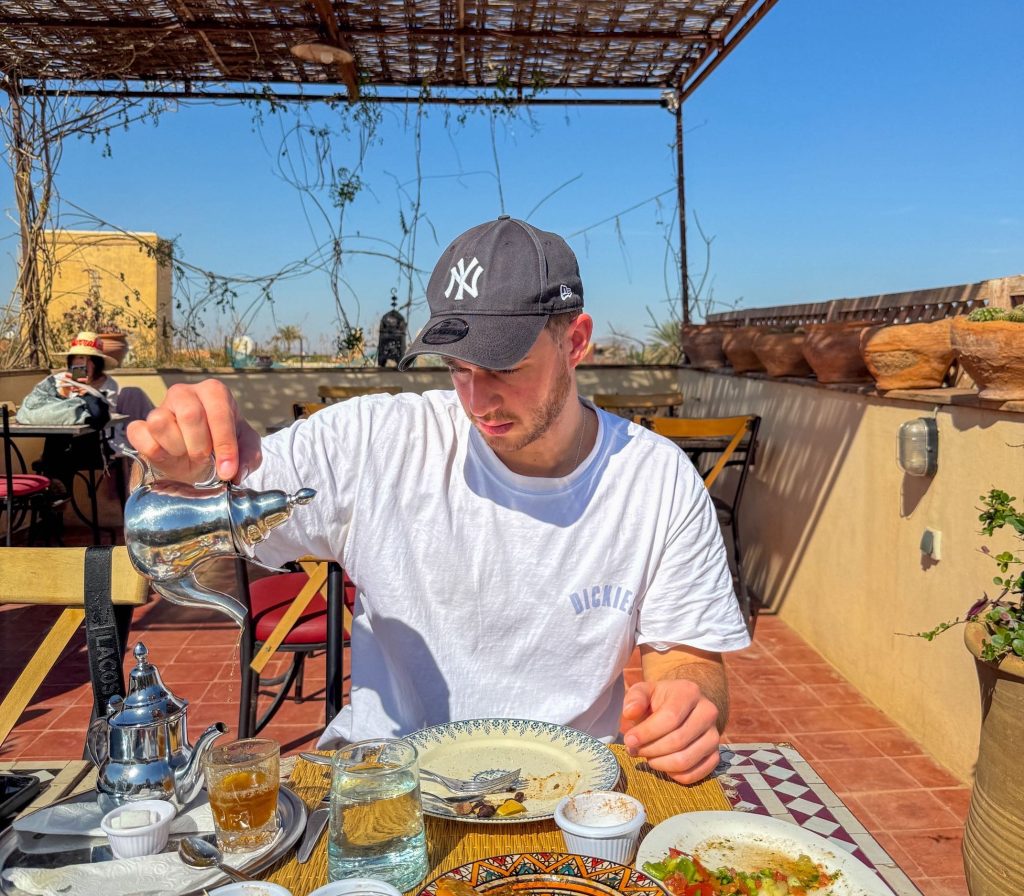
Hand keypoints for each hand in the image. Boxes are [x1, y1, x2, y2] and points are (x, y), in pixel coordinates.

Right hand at [126, 380, 261, 482]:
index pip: (219, 411)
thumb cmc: (223, 448)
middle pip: (190, 414)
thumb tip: (236, 472)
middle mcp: (184, 393)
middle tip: (205, 459)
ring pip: (161, 422)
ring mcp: (160, 408)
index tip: (227, 470)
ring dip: (177, 448)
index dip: (224, 443)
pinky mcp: (140, 426)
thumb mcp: (247, 451)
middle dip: (200, 446)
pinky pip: (139, 433)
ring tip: (186, 454)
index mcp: (214, 393)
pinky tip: (167, 456)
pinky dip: (154, 451)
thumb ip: (249, 457)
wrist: (200, 462)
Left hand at [619, 679, 721, 784]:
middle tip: (635, 750)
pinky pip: (696, 774)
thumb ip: (635, 699)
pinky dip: (675, 775)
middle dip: (650, 750)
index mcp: (690, 692)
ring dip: (660, 764)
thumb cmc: (659, 700)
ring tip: (647, 757)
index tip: (629, 740)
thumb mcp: (644, 692)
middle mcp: (708, 712)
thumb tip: (629, 713)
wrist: (683, 707)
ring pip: (686, 760)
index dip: (647, 733)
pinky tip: (662, 764)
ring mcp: (714, 735)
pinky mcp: (715, 754)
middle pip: (678, 741)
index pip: (670, 718)